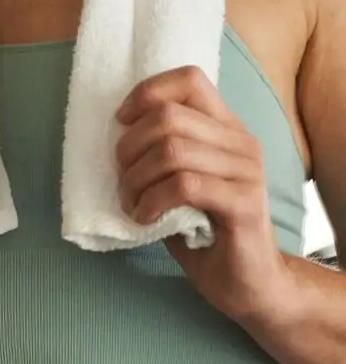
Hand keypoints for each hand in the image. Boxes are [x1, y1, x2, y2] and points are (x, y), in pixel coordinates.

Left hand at [116, 66, 290, 322]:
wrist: (247, 283)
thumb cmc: (203, 232)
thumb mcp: (174, 183)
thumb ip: (158, 153)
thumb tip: (115, 135)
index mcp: (225, 128)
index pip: (189, 80)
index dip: (146, 93)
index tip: (120, 123)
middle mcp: (241, 141)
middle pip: (168, 117)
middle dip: (129, 150)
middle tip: (123, 183)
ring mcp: (247, 171)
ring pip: (171, 151)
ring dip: (135, 181)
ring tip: (132, 205)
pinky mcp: (244, 203)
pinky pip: (184, 185)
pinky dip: (151, 201)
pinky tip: (145, 218)